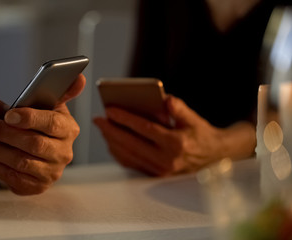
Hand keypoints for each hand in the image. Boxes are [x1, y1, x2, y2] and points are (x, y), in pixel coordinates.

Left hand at [0, 74, 85, 194]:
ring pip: (21, 162)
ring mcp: (52, 172)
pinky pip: (13, 178)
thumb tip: (80, 77)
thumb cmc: (41, 124)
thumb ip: (62, 90)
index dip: (30, 119)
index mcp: (69, 130)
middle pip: (35, 144)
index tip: (8, 114)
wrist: (38, 152)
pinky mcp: (37, 186)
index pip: (52, 124)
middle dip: (7, 134)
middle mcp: (64, 153)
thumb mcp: (51, 106)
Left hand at [93, 95, 255, 175]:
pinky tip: (112, 141)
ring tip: (103, 128)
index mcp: (176, 144)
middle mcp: (166, 160)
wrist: (213, 158)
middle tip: (98, 119)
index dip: (125, 119)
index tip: (109, 110)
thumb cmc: (201, 134)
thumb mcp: (193, 118)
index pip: (144, 129)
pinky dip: (118, 153)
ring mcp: (159, 170)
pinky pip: (131, 164)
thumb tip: (164, 98)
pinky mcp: (154, 175)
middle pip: (131, 144)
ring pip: (128, 155)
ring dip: (112, 142)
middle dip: (111, 130)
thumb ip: (179, 108)